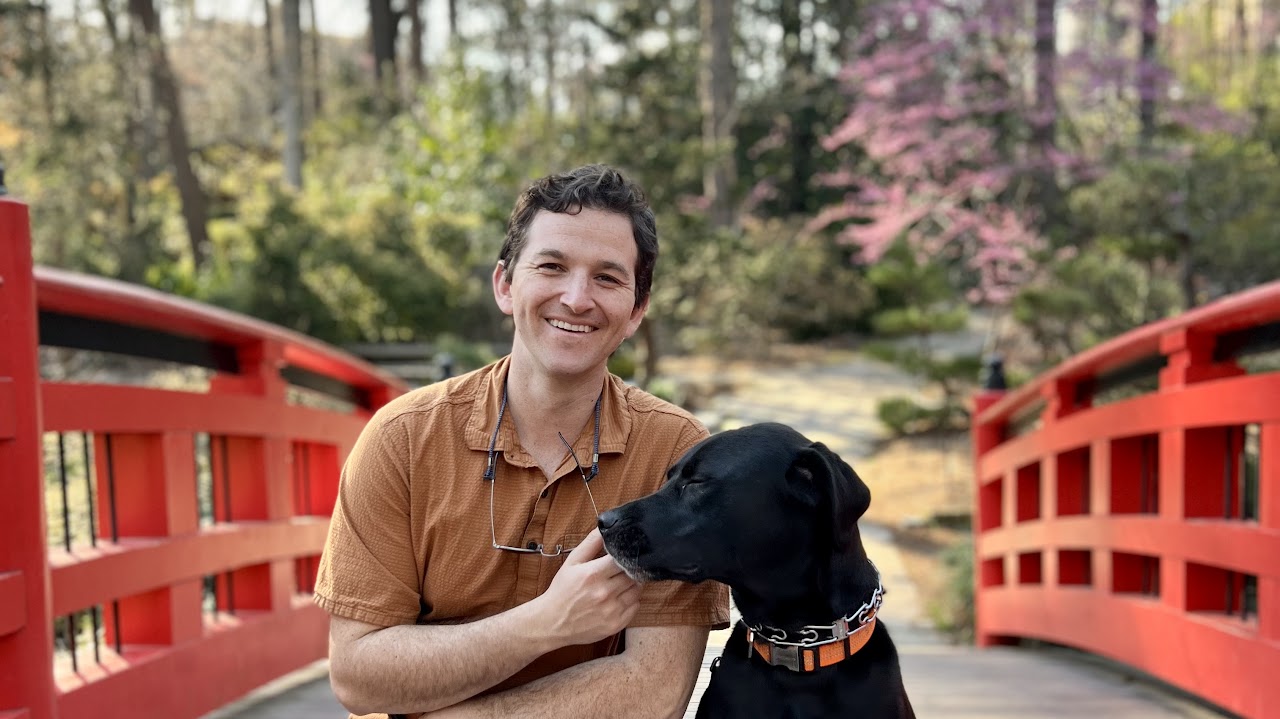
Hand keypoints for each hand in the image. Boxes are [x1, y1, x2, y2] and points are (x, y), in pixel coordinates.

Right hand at [533, 528, 641, 646]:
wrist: (552, 622)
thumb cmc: (562, 590)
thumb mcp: (572, 562)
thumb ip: (591, 543)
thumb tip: (605, 528)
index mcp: (593, 574)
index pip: (623, 558)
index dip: (626, 555)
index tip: (624, 555)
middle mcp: (605, 592)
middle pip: (633, 574)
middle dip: (630, 569)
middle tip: (622, 569)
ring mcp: (612, 610)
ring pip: (637, 590)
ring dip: (633, 584)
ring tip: (620, 583)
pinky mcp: (616, 624)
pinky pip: (635, 606)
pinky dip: (631, 601)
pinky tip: (619, 598)